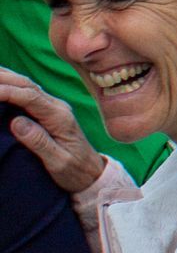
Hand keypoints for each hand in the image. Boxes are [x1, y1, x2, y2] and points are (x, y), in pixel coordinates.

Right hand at [0, 73, 105, 197]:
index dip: (8, 92)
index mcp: (60, 117)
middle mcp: (57, 107)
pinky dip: (13, 85)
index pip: (31, 97)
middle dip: (4, 79)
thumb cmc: (75, 171)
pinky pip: (28, 93)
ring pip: (27, 86)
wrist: (92, 174)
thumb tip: (16, 122)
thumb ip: (39, 142)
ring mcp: (54, 107)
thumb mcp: (58, 162)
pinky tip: (2, 82)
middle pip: (28, 86)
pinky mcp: (49, 111)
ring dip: (7, 78)